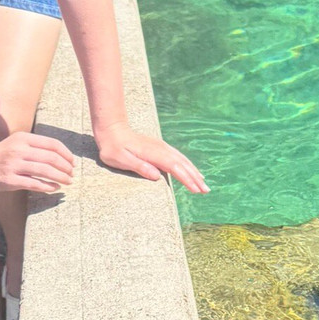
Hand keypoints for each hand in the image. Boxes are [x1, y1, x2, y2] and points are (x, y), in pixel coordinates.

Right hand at [0, 132, 75, 192]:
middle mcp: (19, 150)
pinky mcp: (10, 180)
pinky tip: (55, 188)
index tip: (73, 162)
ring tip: (68, 181)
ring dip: (61, 177)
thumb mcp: (19, 143)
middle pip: (52, 158)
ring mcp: (14, 165)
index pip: (53, 144)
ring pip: (45, 171)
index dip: (67, 154)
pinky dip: (48, 186)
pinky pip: (34, 184)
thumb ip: (38, 147)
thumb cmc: (3, 154)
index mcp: (23, 138)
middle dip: (66, 168)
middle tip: (72, 174)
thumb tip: (64, 157)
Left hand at [95, 122, 209, 193]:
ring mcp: (161, 147)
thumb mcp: (120, 159)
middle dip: (195, 178)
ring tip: (204, 183)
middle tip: (206, 191)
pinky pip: (178, 157)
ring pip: (182, 160)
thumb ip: (139, 167)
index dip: (186, 179)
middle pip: (182, 164)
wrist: (112, 129)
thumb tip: (157, 176)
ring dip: (194, 172)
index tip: (196, 190)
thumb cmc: (112, 147)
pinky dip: (188, 165)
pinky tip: (192, 170)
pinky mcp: (160, 147)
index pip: (174, 168)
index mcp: (152, 153)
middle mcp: (160, 149)